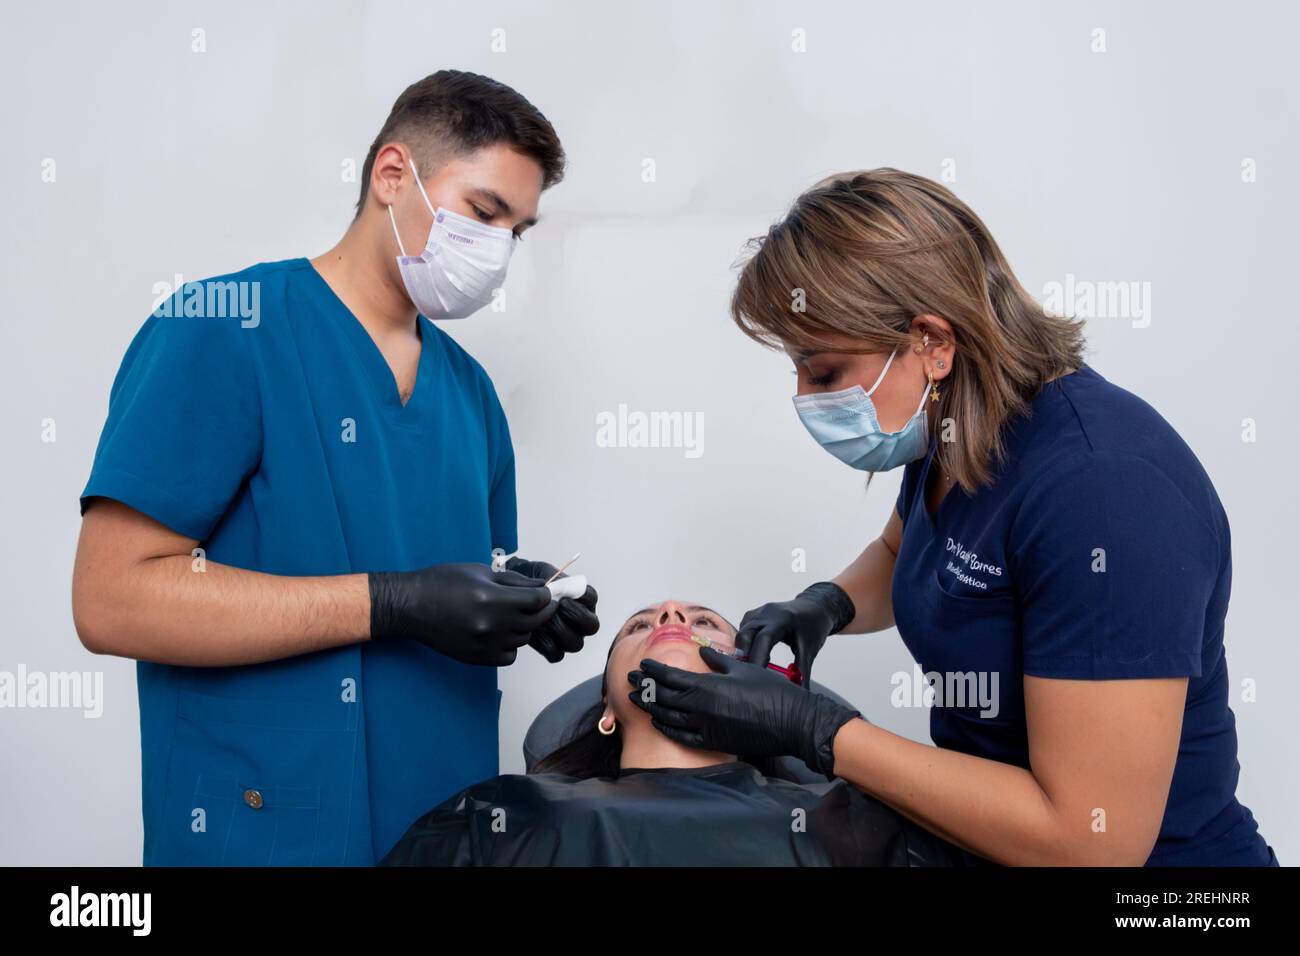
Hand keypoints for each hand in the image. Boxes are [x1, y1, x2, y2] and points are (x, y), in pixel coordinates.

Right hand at [368, 563, 556, 665]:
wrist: (411, 606)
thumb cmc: (441, 583)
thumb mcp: (480, 571)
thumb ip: (514, 581)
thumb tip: (541, 586)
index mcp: (493, 598)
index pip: (539, 600)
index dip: (545, 595)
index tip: (542, 592)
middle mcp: (492, 624)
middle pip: (536, 621)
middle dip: (540, 610)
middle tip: (535, 604)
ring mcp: (485, 643)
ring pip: (523, 639)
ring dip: (523, 627)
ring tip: (509, 616)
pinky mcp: (477, 657)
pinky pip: (509, 656)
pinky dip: (509, 645)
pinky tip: (498, 633)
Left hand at [503, 556, 599, 662]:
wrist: (516, 595)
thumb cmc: (532, 582)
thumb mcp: (542, 573)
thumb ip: (552, 579)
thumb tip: (556, 588)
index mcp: (583, 598)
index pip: (592, 598)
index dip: (582, 599)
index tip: (565, 596)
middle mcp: (581, 620)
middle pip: (591, 626)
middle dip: (576, 616)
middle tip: (558, 607)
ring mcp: (570, 636)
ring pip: (575, 643)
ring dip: (559, 631)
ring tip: (542, 619)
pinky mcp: (554, 648)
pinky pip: (556, 654)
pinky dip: (544, 644)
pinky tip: (533, 631)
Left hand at [627, 646, 860, 777]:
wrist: (791, 722)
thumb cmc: (770, 691)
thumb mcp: (743, 668)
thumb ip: (718, 661)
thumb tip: (702, 653)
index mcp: (707, 685)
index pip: (670, 675)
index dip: (653, 670)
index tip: (642, 664)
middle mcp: (701, 706)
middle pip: (663, 695)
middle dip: (644, 686)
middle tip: (629, 679)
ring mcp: (705, 726)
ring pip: (667, 716)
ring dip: (649, 706)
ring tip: (635, 699)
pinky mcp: (712, 741)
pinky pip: (681, 735)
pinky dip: (666, 727)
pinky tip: (657, 721)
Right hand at [737, 581, 855, 686]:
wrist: (815, 607)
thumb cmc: (813, 626)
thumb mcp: (810, 650)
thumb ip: (802, 672)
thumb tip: (800, 694)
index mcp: (783, 619)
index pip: (764, 639)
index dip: (758, 659)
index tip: (756, 679)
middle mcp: (766, 613)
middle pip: (745, 635)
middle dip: (745, 657)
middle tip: (749, 677)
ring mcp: (758, 613)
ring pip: (742, 634)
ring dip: (744, 652)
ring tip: (751, 670)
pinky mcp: (752, 615)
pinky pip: (743, 631)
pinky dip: (745, 646)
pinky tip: (753, 657)